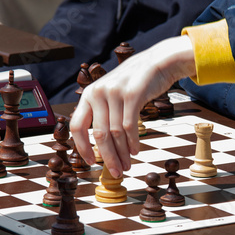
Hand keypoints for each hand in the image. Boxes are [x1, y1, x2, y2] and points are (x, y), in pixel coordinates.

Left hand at [70, 36, 194, 177]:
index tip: (91, 162)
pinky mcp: (132, 94)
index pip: (77, 126)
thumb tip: (102, 146)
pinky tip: (135, 151)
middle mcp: (98, 92)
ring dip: (122, 153)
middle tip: (115, 172)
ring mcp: (115, 92)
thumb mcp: (112, 93)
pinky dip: (132, 143)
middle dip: (108, 157)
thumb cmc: (135, 82)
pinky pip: (130, 126)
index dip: (82, 148)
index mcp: (89, 94)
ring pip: (116, 133)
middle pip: (99, 134)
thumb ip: (104, 113)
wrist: (158, 62)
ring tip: (127, 164)